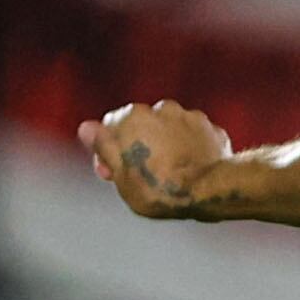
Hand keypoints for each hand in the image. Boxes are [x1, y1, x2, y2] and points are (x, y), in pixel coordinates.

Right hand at [79, 101, 231, 219]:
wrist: (210, 190)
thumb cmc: (159, 188)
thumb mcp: (120, 174)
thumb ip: (103, 146)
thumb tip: (86, 127)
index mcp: (132, 116)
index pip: (111, 127)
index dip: (110, 151)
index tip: (114, 173)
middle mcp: (161, 108)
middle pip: (142, 126)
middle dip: (141, 146)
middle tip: (144, 174)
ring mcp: (190, 117)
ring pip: (171, 129)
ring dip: (168, 144)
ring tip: (172, 171)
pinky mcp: (212, 129)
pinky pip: (195, 136)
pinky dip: (192, 148)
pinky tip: (192, 167)